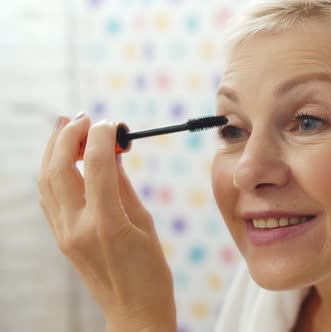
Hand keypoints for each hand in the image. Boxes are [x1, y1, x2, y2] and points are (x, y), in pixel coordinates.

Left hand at [38, 113, 175, 330]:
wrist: (135, 313)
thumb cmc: (150, 272)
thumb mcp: (145, 223)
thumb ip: (123, 187)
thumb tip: (113, 155)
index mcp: (106, 223)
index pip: (95, 165)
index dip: (101, 136)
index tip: (111, 122)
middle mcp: (77, 227)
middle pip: (59, 168)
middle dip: (68, 135)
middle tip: (83, 116)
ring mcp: (64, 235)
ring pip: (46, 181)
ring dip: (55, 149)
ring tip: (68, 127)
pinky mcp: (61, 239)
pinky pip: (49, 198)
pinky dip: (54, 172)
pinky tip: (65, 160)